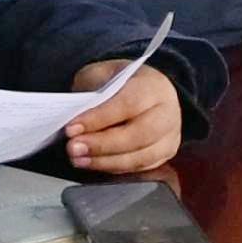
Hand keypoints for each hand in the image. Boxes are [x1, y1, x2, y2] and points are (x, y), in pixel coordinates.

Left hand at [61, 58, 182, 174]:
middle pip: (139, 134)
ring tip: (78, 158)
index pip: (129, 104)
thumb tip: (74, 116)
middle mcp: (167, 112)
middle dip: (102, 144)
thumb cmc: (121, 83)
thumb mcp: (103, 74)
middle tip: (73, 148)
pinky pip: (138, 168)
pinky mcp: (163, 155)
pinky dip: (112, 168)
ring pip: (140, 156)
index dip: (99, 118)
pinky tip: (93, 163)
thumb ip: (92, 92)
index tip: (71, 128)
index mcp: (155, 86)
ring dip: (105, 161)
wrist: (143, 91)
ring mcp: (169, 136)